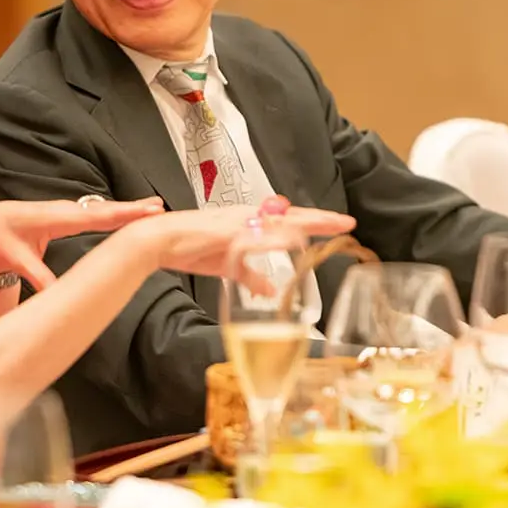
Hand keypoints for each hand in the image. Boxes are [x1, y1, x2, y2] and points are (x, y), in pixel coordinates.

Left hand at [0, 197, 165, 289]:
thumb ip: (36, 274)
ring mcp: (66, 212)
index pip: (94, 217)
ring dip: (127, 209)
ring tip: (154, 207)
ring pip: (102, 209)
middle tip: (160, 207)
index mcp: (54, 218)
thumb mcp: (14, 258)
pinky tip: (129, 214)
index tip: (144, 211)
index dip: (121, 215)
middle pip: (104, 210)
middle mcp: (63, 211)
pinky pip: (95, 213)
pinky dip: (114, 212)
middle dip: (132, 208)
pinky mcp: (66, 216)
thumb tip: (55, 295)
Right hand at [117, 196, 355, 292]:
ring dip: (306, 223)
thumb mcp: (227, 265)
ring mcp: (238, 223)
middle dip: (320, 219)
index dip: (314, 222)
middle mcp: (247, 217)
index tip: (340, 224)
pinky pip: (257, 235)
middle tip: (348, 221)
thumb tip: (270, 290)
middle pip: (291, 216)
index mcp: (248, 222)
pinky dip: (275, 237)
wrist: (159, 240)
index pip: (288, 221)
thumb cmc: (189, 248)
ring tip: (332, 224)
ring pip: (279, 221)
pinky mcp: (226, 232)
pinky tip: (293, 238)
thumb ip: (250, 275)